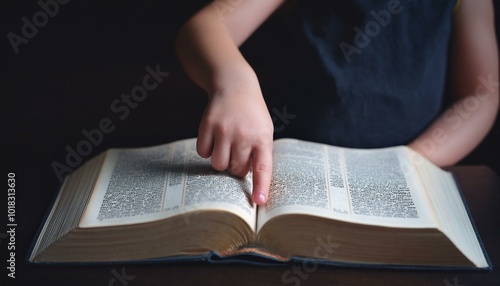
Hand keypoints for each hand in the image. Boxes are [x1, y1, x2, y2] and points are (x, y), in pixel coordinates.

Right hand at [197, 85, 273, 204]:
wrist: (235, 87)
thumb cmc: (252, 117)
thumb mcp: (264, 132)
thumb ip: (260, 155)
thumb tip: (251, 184)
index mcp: (262, 138)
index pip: (263, 168)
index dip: (260, 186)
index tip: (258, 202)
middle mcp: (244, 135)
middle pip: (236, 170)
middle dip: (236, 166)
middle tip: (239, 152)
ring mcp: (224, 130)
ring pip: (218, 165)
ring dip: (221, 161)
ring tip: (227, 146)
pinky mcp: (207, 125)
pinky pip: (203, 153)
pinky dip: (207, 150)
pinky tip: (215, 137)